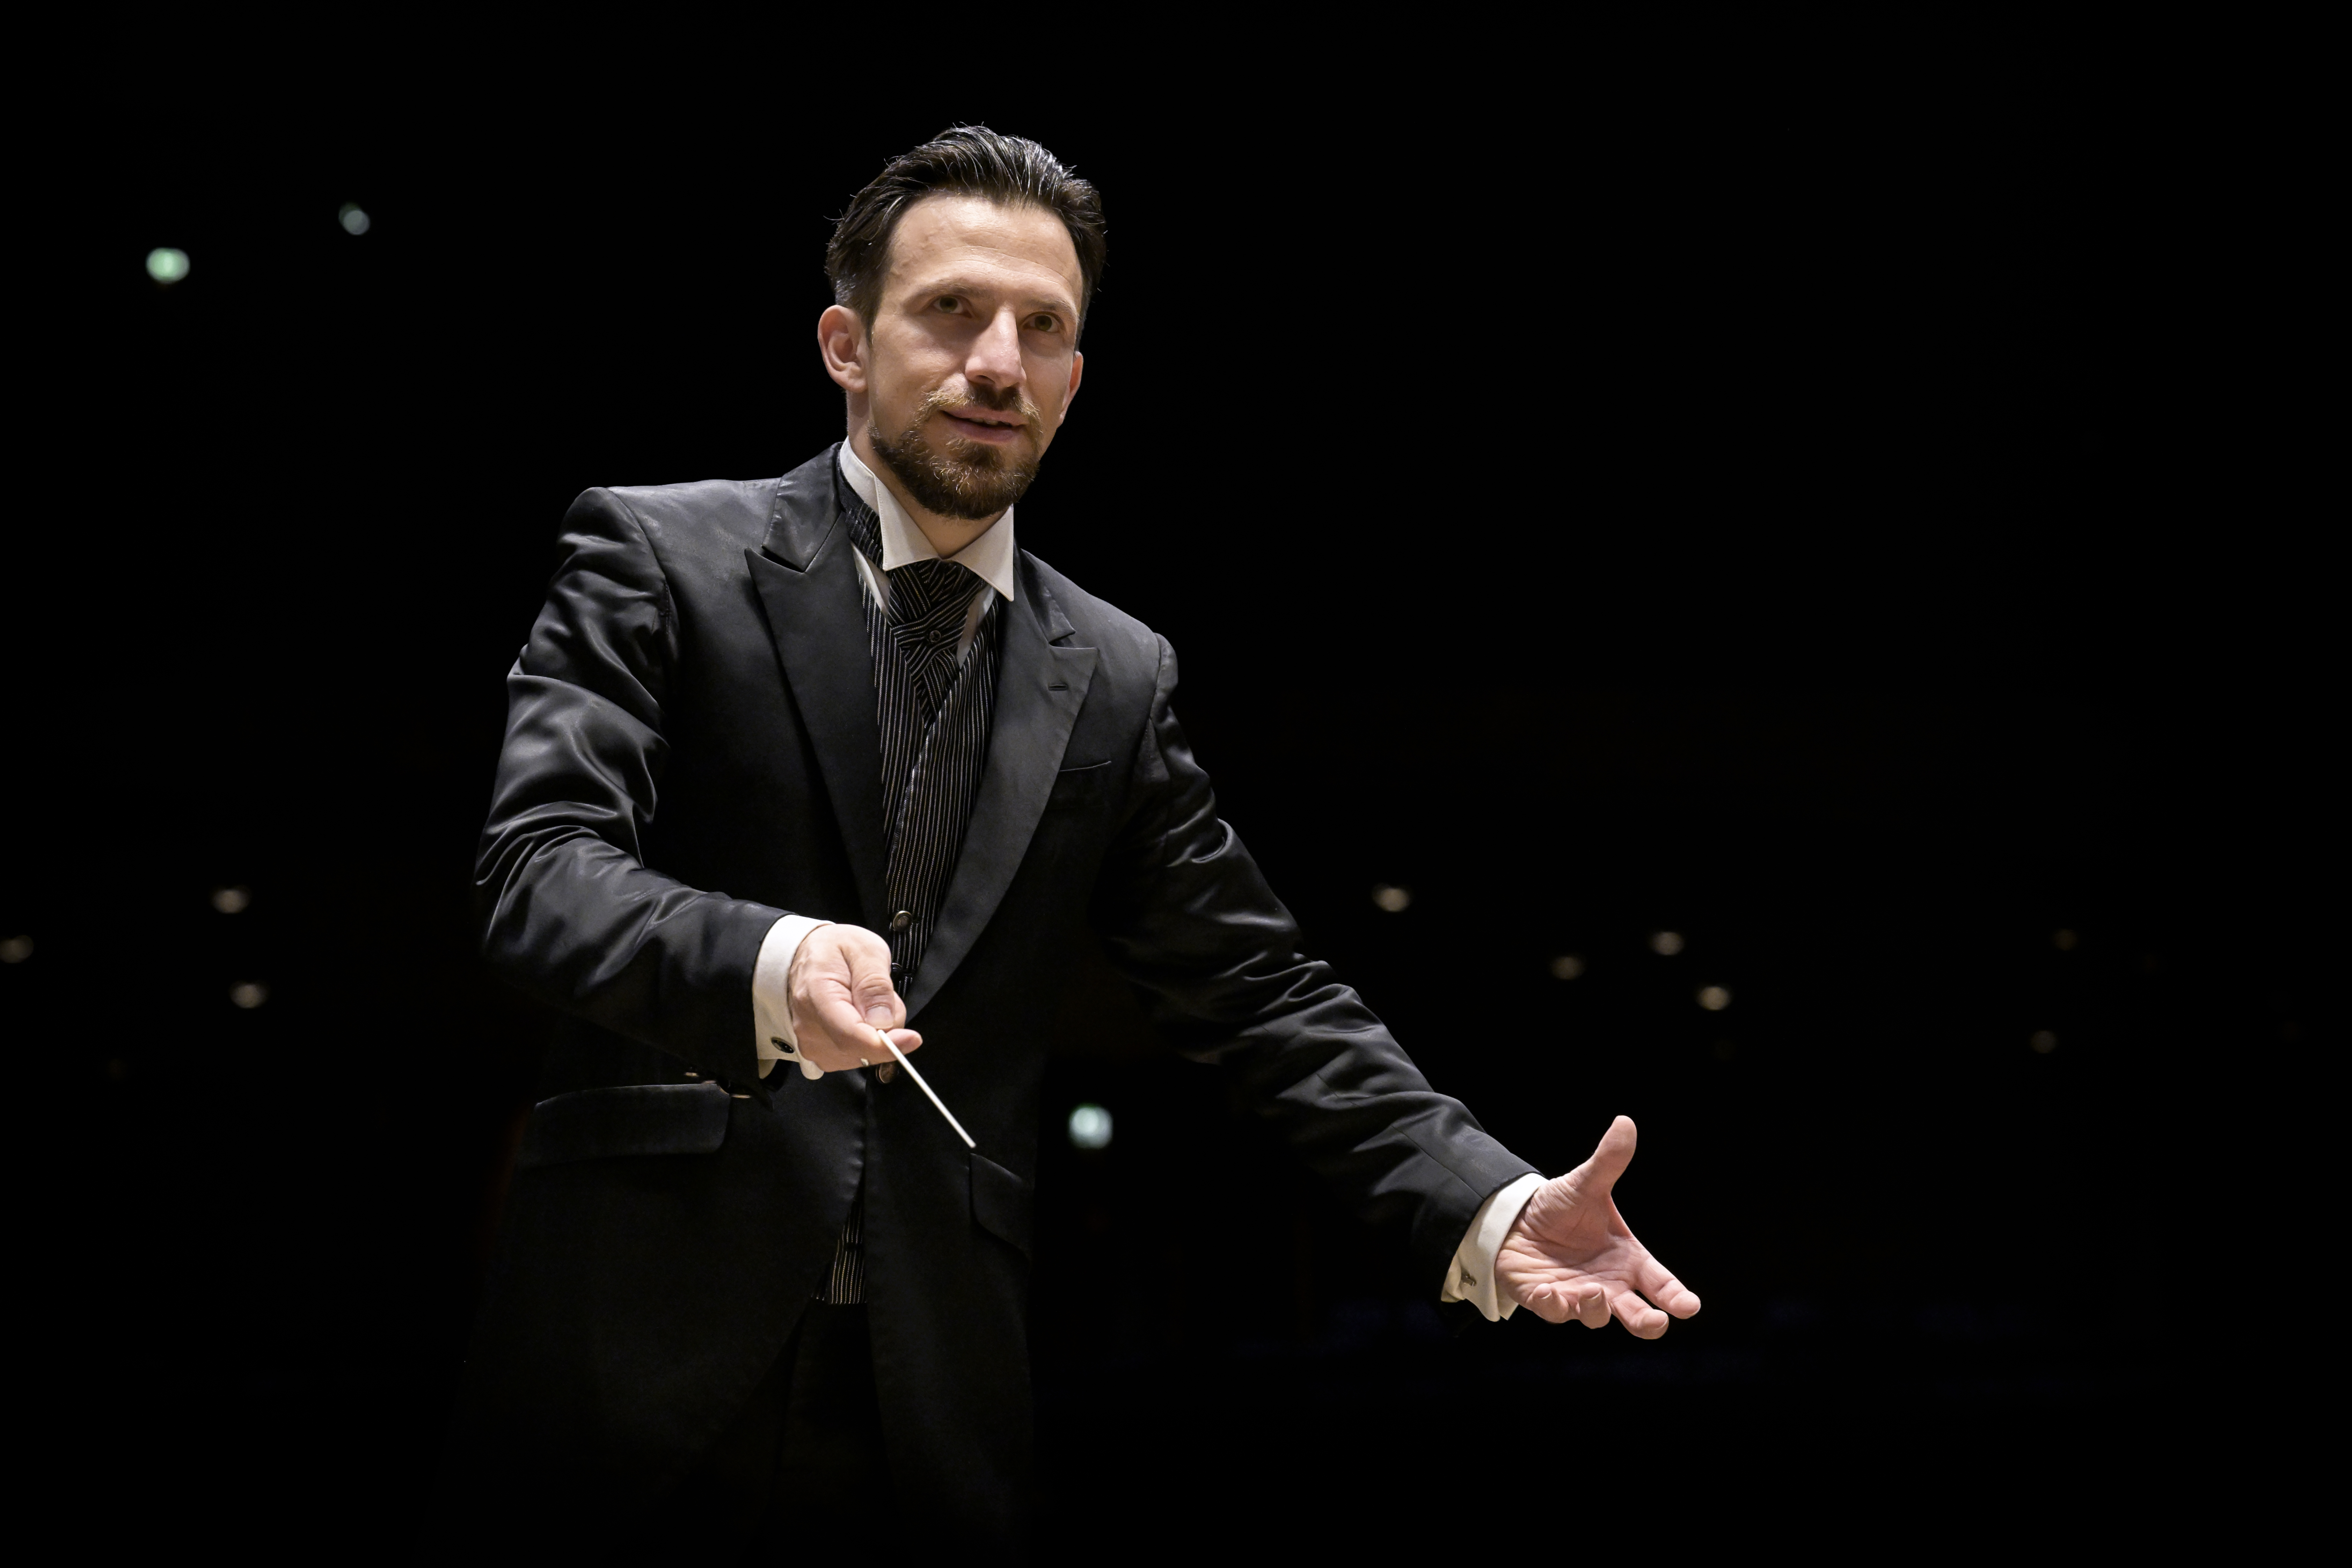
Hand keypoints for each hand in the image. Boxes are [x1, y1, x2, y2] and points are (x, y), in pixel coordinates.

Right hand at [783, 923, 921, 1074]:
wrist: (810, 953)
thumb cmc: (836, 948)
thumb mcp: (865, 951)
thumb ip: (874, 984)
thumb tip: (882, 1022)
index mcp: (816, 996)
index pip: (850, 1036)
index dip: (884, 1044)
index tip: (913, 1039)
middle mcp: (806, 1027)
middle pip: (860, 1048)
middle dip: (885, 1028)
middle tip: (883, 995)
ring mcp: (809, 1042)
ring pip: (861, 1055)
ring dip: (875, 1033)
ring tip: (866, 1001)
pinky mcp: (817, 1051)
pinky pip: (853, 1057)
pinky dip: (864, 1040)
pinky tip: (859, 1016)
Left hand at [1495, 1115, 1700, 1337]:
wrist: (1517, 1218)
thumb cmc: (1562, 1208)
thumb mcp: (1585, 1184)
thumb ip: (1608, 1161)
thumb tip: (1625, 1122)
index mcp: (1626, 1260)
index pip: (1659, 1283)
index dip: (1675, 1296)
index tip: (1689, 1306)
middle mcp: (1607, 1284)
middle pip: (1635, 1314)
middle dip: (1647, 1323)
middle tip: (1656, 1323)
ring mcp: (1576, 1296)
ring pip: (1594, 1316)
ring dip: (1596, 1309)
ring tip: (1594, 1291)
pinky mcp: (1544, 1299)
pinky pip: (1552, 1310)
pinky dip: (1553, 1305)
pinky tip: (1551, 1292)